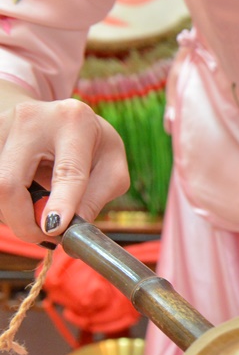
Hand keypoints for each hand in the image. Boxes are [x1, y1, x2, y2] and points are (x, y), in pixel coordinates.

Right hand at [0, 97, 129, 242]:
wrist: (59, 117)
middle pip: (8, 182)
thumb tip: (72, 233)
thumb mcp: (111, 167)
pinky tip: (24, 202)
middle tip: (43, 237)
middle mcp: (31, 119)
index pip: (66, 171)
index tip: (54, 230)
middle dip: (22, 221)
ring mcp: (1, 126)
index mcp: (74, 123)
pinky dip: (6, 204)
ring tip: (38, 216)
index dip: (60, 204)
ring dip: (13, 214)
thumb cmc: (92, 145)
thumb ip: (96, 198)